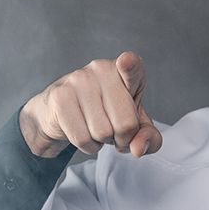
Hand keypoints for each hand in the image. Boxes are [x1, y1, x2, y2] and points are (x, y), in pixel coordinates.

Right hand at [19, 51, 162, 158]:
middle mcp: (102, 69)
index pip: (132, 65)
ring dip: (103, 141)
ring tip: (97, 127)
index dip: (129, 65)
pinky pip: (82, 138)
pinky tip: (84, 132)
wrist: (62, 113)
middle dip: (122, 138)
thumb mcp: (136, 124)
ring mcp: (78, 80)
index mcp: (127, 70)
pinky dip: (88, 146)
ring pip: (102, 133)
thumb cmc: (107, 114)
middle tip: (113, 129)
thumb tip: (138, 148)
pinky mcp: (60, 96)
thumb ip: (148, 137)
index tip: (125, 61)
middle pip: (125, 124)